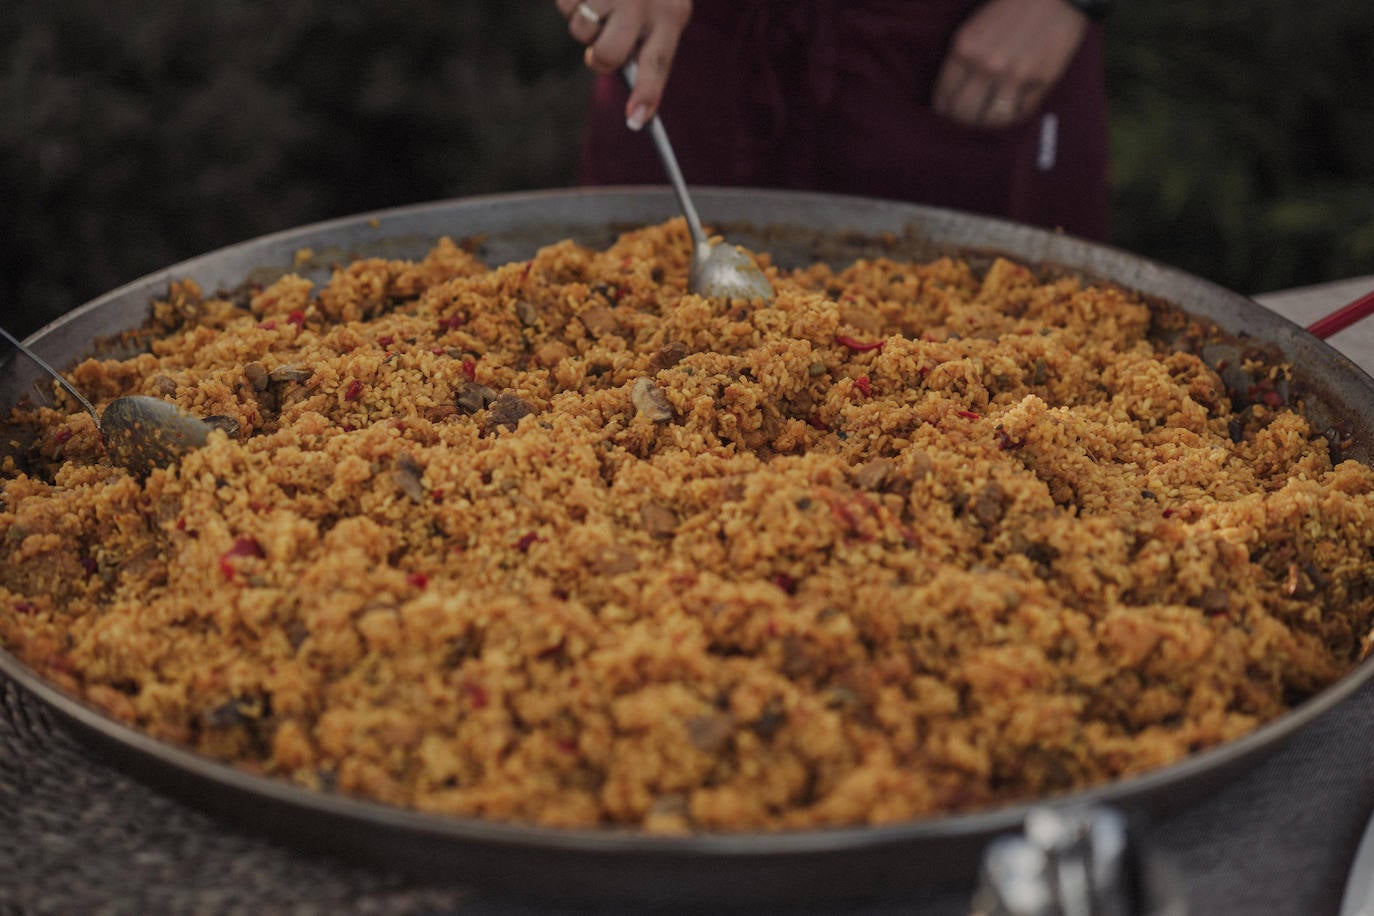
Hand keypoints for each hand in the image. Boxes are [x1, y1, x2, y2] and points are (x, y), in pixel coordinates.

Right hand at [557, 0, 692, 129]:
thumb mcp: (661, 9)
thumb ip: (645, 44)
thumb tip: (614, 71)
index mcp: (671, 15)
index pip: (657, 64)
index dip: (647, 94)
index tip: (636, 121)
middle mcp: (642, 2)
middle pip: (608, 57)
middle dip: (599, 60)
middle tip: (602, 47)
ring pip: (581, 33)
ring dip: (584, 22)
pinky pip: (565, 6)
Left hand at [932, 0, 1088, 128]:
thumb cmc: (1010, 6)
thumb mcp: (974, 27)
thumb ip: (961, 59)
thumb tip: (952, 95)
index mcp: (964, 49)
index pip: (943, 98)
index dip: (943, 112)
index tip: (946, 117)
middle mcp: (986, 65)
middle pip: (965, 115)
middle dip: (962, 124)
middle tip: (966, 125)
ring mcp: (1015, 75)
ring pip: (993, 120)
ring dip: (989, 125)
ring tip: (988, 123)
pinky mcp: (1041, 80)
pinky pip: (1022, 114)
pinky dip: (1015, 117)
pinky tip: (1012, 112)